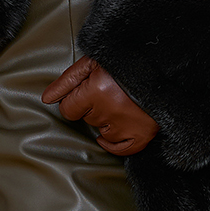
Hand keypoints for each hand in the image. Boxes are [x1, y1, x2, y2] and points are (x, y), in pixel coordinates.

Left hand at [41, 56, 159, 154]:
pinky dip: (115, 144)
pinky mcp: (143, 134)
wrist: (162, 63)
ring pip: (102, 131)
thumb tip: (47, 99)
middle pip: (86, 119)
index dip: (75, 100)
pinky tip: (111, 132)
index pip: (69, 110)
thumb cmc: (125, 60)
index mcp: (97, 91)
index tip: (86, 91)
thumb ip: (67, 81)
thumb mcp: (92, 62)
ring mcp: (127, 125)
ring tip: (118, 102)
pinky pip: (121, 150)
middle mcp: (110, 111)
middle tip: (108, 91)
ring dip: (106, 119)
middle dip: (92, 106)